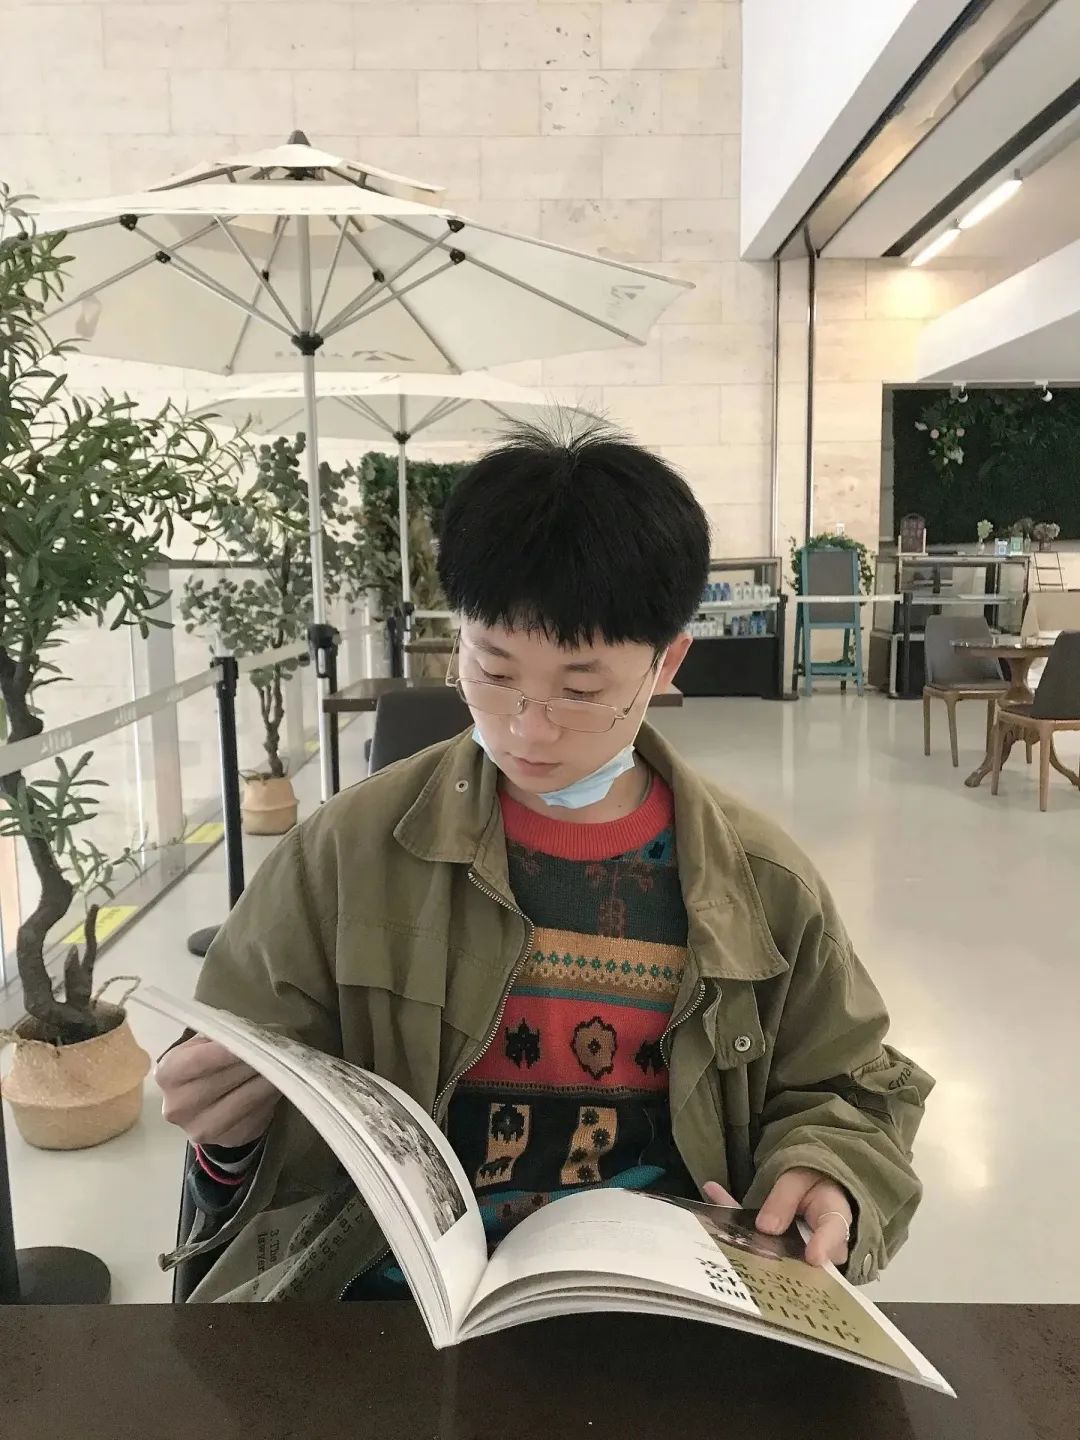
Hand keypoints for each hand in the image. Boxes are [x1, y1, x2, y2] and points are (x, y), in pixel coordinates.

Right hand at [156, 1035, 279, 1147]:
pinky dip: (270, 1097)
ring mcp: (202, 1128)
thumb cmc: (206, 1064)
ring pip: (244, 1100)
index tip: (253, 1038)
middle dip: (253, 1061)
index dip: (229, 1049)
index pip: (200, 1060)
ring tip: (282, 1063)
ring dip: (268, 1079)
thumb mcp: (203, 1043)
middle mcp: (178, 1106)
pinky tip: (278, 1083)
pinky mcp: (228, 1140)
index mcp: (168, 1075)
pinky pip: (256, 1115)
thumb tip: (253, 1034)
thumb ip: (220, 1036)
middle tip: (275, 1047)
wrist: (205, 1105)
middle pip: (223, 1079)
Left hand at [703, 1168, 852, 1268]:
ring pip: (769, 1250)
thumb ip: (786, 1200)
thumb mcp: (802, 1178)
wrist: (810, 1182)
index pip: (833, 1233)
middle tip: (748, 1252)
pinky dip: (730, 1214)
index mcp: (833, 1220)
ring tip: (720, 1222)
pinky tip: (711, 1190)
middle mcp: (814, 1244)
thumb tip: (765, 1228)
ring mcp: (790, 1249)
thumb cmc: (815, 1181)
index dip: (823, 1246)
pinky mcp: (770, 1244)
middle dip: (772, 1258)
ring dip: (744, 1239)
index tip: (812, 1257)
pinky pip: (750, 1234)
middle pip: (799, 1256)